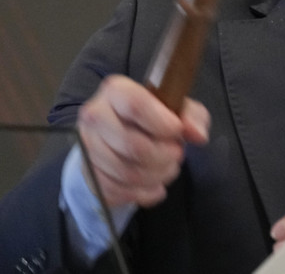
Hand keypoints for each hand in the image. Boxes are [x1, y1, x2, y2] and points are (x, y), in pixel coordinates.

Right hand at [77, 75, 209, 207]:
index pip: (134, 105)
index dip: (161, 123)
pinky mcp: (88, 173)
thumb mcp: (179, 108)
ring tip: (168, 168)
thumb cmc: (153, 117)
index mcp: (116, 90)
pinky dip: (143, 193)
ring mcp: (88, 146)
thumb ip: (192, 116)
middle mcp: (95, 115)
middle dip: (164, 155)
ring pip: (125, 172)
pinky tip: (155, 186)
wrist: (123, 136)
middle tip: (177, 154)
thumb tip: (196, 134)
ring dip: (156, 175)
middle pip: (132, 145)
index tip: (177, 131)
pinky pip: (117, 191)